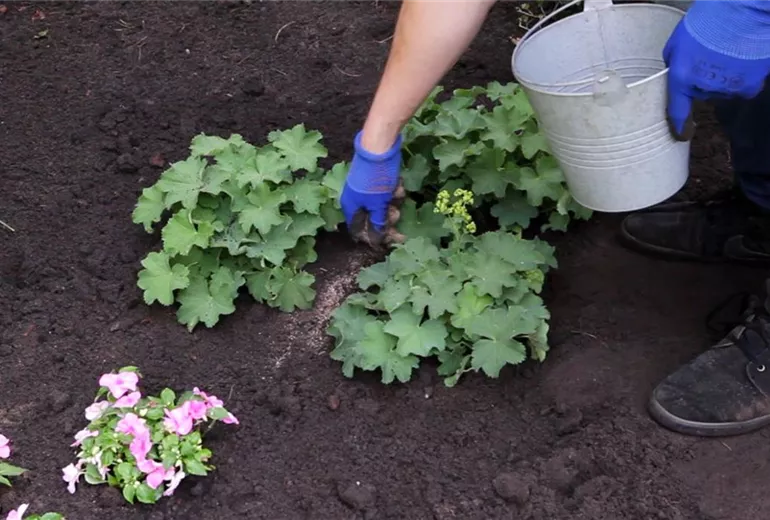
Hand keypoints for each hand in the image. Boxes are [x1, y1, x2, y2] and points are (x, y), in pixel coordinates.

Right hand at [340, 131, 402, 242]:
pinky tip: (397, 183)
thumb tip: (376, 241)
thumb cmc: (375, 179)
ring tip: (396, 193)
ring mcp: (367, 189)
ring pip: (382, 206)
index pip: (359, 231)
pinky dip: (393, 190)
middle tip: (397, 215)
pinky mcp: (377, 181)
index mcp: (351, 207)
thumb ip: (377, 224)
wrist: (379, 146)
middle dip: (386, 218)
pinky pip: (387, 193)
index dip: (373, 237)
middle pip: (373, 219)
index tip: (388, 240)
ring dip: (392, 202)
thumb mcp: (377, 205)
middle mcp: (356, 200)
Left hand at [664, 16, 769, 139]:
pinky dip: (743, 78)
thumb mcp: (677, 41)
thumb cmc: (707, 20)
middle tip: (710, 55)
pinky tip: (744, 60)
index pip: (677, 109)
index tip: (681, 135)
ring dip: (723, 76)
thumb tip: (675, 75)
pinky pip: (743, 88)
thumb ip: (674, 62)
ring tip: (728, 52)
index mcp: (681, 76)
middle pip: (701, 92)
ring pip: (723, 89)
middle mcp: (703, 87)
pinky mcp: (749, 85)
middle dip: (702, 79)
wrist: (744, 9)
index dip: (678, 125)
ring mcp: (727, 88)